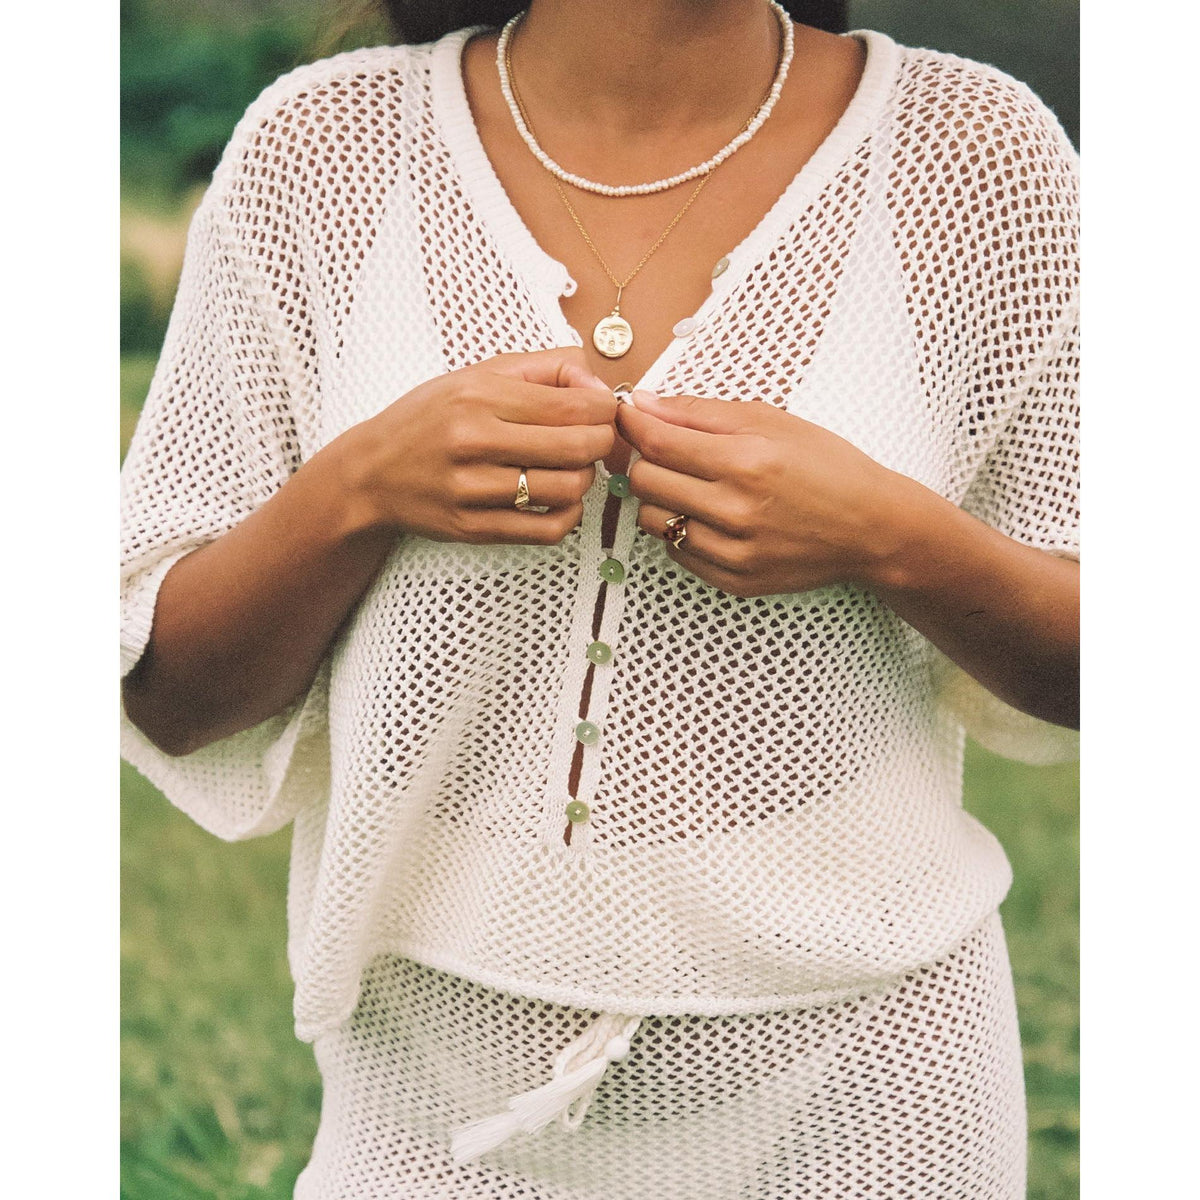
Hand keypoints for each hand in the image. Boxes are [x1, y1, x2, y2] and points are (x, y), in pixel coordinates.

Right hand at [340, 348, 617, 543]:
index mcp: (478, 395)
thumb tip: (598, 384)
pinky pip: (546, 529)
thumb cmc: (430, 418)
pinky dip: (568, 516)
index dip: (606, 409)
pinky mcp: (471, 527)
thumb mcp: (476, 375)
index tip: (604, 411)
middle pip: (579, 447)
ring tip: (572, 469)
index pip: (575, 405)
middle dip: (603, 443)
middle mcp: (473, 440)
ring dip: (585, 480)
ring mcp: (471, 489)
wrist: (370, 472)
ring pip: (568, 490)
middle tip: (598, 440)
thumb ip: (543, 369)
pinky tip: (560, 501)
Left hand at [616, 389, 902, 596]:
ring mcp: (733, 551)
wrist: (871, 527)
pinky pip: (676, 551)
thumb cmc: (826, 466)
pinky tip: (711, 516)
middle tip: (667, 451)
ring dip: (660, 499)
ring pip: (652, 521)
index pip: (656, 444)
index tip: (627, 416)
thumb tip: (641, 405)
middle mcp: (736, 510)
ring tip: (691, 485)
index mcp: (745, 462)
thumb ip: (699, 413)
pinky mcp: (734, 579)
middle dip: (647, 460)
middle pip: (646, 482)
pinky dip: (682, 530)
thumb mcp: (771, 420)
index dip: (631, 425)